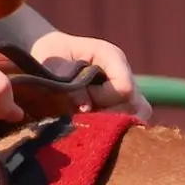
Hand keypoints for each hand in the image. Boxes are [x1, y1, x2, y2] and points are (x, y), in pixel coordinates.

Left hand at [26, 30, 151, 120]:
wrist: (46, 58)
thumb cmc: (46, 57)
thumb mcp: (50, 64)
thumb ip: (68, 84)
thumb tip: (86, 108)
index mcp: (112, 56)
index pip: (124, 87)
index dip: (103, 98)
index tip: (80, 99)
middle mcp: (126, 73)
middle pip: (136, 105)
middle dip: (109, 114)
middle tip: (84, 113)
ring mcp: (131, 90)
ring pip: (138, 116)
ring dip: (113, 123)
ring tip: (90, 118)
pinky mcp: (128, 106)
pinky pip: (132, 124)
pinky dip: (115, 128)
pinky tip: (95, 124)